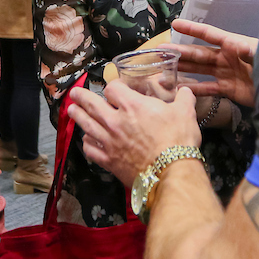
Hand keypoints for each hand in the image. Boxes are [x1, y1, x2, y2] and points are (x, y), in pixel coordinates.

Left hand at [67, 81, 200, 186]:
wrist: (171, 172)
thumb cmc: (178, 140)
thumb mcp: (185, 113)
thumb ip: (183, 99)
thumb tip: (186, 91)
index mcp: (132, 105)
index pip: (113, 88)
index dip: (113, 86)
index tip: (115, 88)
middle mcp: (115, 121)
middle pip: (91, 104)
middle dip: (81, 97)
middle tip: (74, 93)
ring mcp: (109, 141)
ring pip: (86, 125)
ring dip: (77, 116)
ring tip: (71, 110)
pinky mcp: (108, 160)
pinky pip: (91, 149)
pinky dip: (87, 143)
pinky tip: (87, 140)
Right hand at [165, 20, 258, 107]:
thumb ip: (249, 51)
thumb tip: (236, 44)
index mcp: (233, 44)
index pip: (209, 34)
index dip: (192, 28)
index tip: (175, 24)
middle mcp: (227, 57)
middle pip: (200, 53)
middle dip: (181, 52)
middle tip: (162, 51)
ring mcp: (227, 73)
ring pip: (200, 70)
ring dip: (184, 68)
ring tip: (165, 68)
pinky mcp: (229, 89)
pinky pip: (208, 87)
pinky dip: (195, 88)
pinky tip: (181, 88)